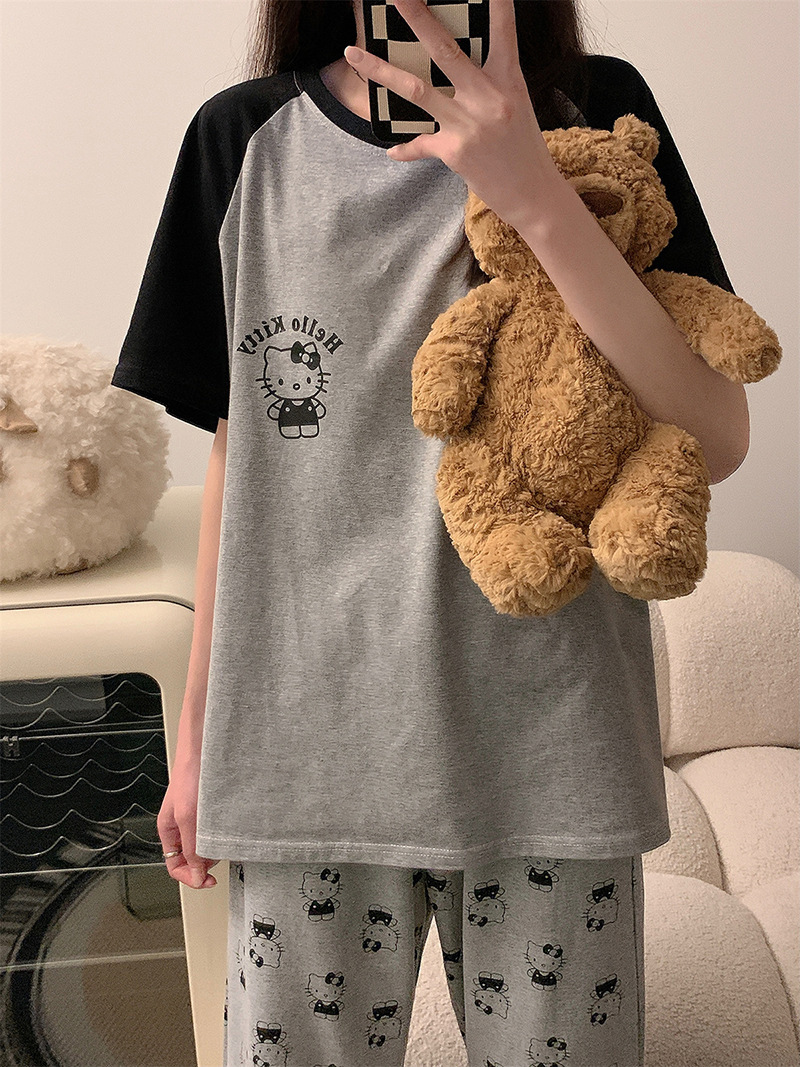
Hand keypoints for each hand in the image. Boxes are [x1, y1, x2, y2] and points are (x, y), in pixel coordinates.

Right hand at [158, 754, 220, 888]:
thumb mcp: (187, 817)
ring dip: (215, 848)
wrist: (204, 751)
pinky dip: (221, 836)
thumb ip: (190, 848)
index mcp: (169, 831)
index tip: (208, 880)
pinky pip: (214, 833)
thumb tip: (196, 875)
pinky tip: (227, 831)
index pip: (175, 867)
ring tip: (222, 839)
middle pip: (192, 859)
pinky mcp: (211, 812)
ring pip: (205, 846)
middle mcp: (181, 828)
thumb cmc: (189, 777)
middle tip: (219, 855)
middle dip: (205, 862)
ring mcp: (197, 820)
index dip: (191, 877)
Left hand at [344, 0, 558, 230]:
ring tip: (352, 53)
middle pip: (444, 49)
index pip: (501, 29)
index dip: (494, 2)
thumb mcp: (516, 105)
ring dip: (380, 70)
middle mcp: (488, 97)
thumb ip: (489, 82)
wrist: (534, 195)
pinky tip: (392, 150)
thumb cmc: (524, 148)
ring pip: (415, 89)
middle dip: (416, 17)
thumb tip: (455, 69)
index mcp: (508, 79)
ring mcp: (469, 124)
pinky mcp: (455, 151)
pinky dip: (406, 147)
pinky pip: (420, 144)